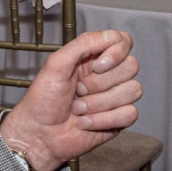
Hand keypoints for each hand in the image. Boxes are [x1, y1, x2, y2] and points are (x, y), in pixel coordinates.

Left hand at [0, 29, 140, 170]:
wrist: (39, 134)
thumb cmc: (41, 101)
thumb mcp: (55, 64)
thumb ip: (82, 44)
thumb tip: (111, 36)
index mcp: (92, 58)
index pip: (123, 42)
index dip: (116, 52)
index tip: (97, 65)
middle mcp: (106, 76)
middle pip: (131, 66)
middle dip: (100, 82)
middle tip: (78, 90)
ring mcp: (114, 98)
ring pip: (132, 90)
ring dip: (99, 103)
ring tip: (78, 109)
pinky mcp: (118, 119)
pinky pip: (129, 113)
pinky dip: (103, 119)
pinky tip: (85, 123)